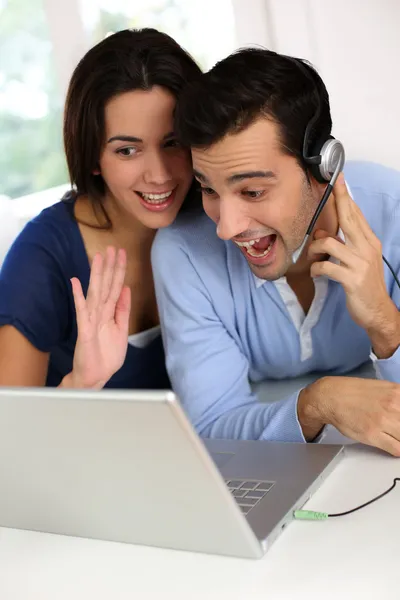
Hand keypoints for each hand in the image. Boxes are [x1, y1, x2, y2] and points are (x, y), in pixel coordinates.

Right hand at [68, 246, 130, 387]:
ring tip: (98, 257)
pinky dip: (78, 296)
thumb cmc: (106, 354)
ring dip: (96, 275)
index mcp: (108, 311)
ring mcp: (90, 319)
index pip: (115, 286)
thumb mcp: (121, 329)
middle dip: (109, 266)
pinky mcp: (84, 330)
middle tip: (112, 247)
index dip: (119, 270)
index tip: (122, 253)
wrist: (96, 376)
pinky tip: (75, 282)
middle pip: (105, 285)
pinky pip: (82, 311)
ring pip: (94, 293)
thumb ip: (122, 309)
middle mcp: (99, 312)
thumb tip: (126, 288)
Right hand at [298, 376, 399, 456]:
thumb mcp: (385, 388)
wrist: (330, 397)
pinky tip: (395, 445)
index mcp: (399, 393)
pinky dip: (399, 450)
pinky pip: (397, 449)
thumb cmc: (355, 392)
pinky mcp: (373, 435)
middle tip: (397, 429)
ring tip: (394, 435)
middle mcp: (394, 406)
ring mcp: (384, 422)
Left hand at [308, 173, 399, 356]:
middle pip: (349, 219)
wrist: (377, 311)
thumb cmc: (364, 285)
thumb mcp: (356, 262)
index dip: (346, 197)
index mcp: (369, 243)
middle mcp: (367, 249)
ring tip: (314, 258)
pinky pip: (326, 266)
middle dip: (338, 201)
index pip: (356, 215)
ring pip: (329, 242)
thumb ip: (341, 245)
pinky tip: (316, 274)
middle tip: (329, 188)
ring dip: (316, 249)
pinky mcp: (351, 279)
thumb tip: (321, 232)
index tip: (339, 180)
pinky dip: (316, 269)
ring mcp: (360, 263)